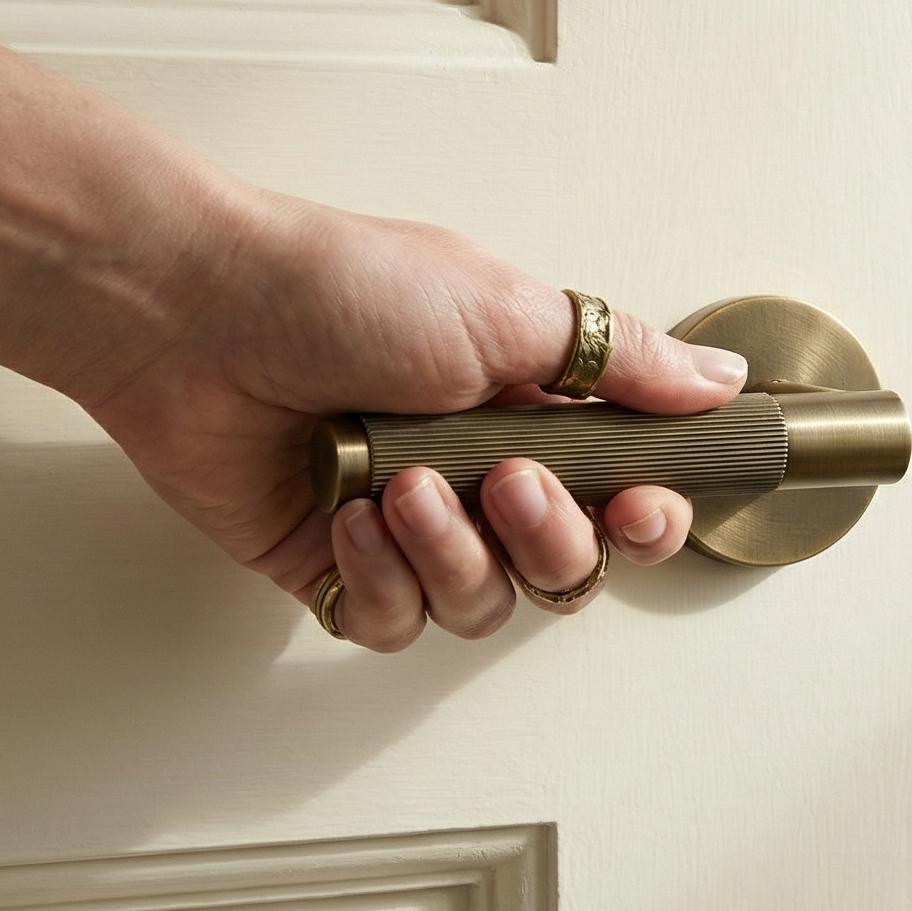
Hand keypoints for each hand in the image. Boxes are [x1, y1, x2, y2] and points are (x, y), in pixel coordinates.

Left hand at [77, 194, 745, 650]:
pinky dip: (380, 577)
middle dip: (548, 538)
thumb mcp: (508, 312)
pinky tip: (353, 518)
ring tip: (405, 486)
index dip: (647, 520)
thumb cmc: (338, 288)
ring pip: (484, 605)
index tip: (639, 506)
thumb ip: (623, 363)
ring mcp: (409, 525)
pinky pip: (393, 623)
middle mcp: (480, 472)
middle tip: (507, 482)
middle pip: (568, 569)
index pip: (627, 495)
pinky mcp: (334, 566)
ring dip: (452, 552)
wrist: (192, 313)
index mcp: (534, 409)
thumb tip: (719, 380)